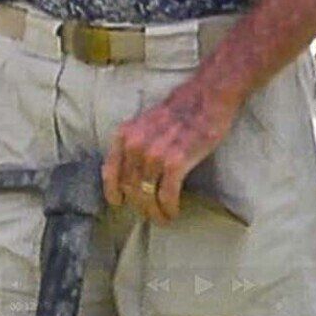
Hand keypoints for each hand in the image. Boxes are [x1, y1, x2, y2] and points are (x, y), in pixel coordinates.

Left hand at [103, 77, 240, 223]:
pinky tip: (173, 212)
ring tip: (163, 218)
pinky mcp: (176, 162)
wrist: (206, 97)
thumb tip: (127, 170)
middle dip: (139, 205)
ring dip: (155, 212)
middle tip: (150, 213)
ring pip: (147, 196)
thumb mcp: (145, 123)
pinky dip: (169, 208)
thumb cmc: (179, 110)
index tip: (119, 203)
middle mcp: (135, 145)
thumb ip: (133, 143)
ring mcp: (155, 155)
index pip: (109, 172)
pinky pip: (167, 195)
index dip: (113, 192)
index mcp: (125, 134)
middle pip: (130, 188)